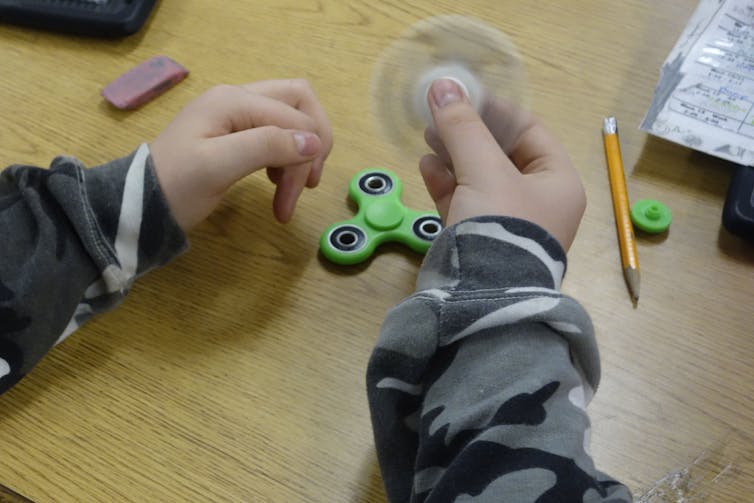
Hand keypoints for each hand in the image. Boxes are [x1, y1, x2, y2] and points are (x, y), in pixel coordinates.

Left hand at [150, 79, 332, 229]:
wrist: (138, 204)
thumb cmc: (175, 187)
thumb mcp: (218, 167)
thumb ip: (266, 146)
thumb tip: (314, 142)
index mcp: (234, 101)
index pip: (295, 116)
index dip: (305, 156)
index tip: (294, 198)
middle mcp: (238, 98)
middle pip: (299, 104)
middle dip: (312, 145)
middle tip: (308, 186)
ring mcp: (235, 114)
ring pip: (291, 119)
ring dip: (299, 155)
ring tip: (287, 195)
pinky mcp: (234, 133)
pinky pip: (275, 134)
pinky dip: (285, 158)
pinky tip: (275, 182)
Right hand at [419, 79, 584, 250]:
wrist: (483, 298)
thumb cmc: (500, 226)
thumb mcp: (483, 170)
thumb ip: (462, 126)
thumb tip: (442, 84)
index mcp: (557, 181)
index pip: (529, 131)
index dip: (495, 110)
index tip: (463, 96)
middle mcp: (538, 202)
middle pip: (501, 154)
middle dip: (468, 133)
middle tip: (438, 117)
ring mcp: (509, 224)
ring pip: (480, 179)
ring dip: (453, 157)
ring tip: (427, 139)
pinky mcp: (482, 241)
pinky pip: (466, 204)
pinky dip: (447, 184)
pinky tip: (426, 167)